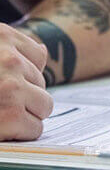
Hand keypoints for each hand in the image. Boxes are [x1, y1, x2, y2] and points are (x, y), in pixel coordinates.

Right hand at [0, 24, 52, 140]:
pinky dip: (19, 133)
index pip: (38, 56)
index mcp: (0, 35)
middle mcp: (7, 59)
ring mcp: (9, 87)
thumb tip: (44, 51)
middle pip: (41, 82)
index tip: (2, 82)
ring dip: (25, 115)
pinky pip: (35, 128)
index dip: (21, 74)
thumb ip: (11, 50)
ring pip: (44, 106)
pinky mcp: (8, 116)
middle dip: (24, 95)